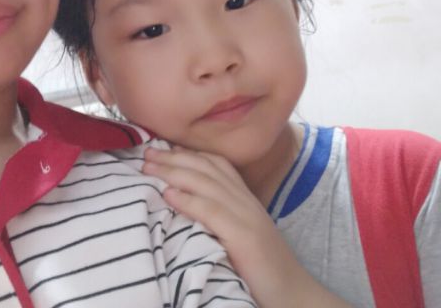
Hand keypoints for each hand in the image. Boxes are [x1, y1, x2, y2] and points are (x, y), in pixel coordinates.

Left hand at [143, 146, 353, 307]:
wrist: (295, 297)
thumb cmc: (262, 271)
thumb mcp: (240, 235)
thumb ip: (219, 217)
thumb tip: (183, 203)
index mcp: (245, 199)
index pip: (216, 164)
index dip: (188, 153)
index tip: (163, 148)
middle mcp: (246, 201)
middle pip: (206, 168)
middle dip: (174, 157)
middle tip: (147, 152)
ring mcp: (246, 217)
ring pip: (205, 183)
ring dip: (173, 172)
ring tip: (148, 167)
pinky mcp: (244, 237)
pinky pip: (212, 211)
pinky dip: (188, 199)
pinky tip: (168, 194)